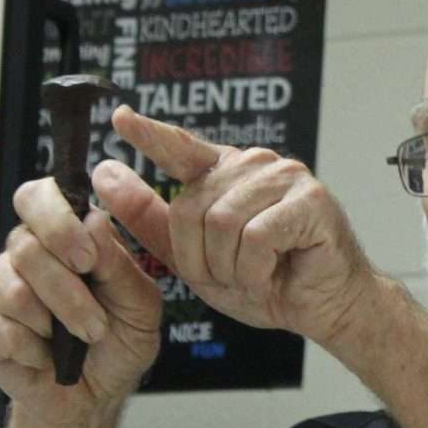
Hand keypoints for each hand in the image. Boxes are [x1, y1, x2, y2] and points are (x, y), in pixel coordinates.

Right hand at [0, 173, 162, 421]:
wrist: (96, 398)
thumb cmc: (119, 344)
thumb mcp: (139, 306)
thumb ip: (118, 265)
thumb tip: (93, 220)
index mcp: (62, 235)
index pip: (38, 196)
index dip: (58, 223)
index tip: (86, 262)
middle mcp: (24, 253)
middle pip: (26, 246)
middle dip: (67, 292)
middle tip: (95, 325)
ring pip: (13, 290)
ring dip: (56, 325)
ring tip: (78, 342)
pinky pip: (1, 330)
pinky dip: (35, 351)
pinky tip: (47, 358)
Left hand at [97, 106, 381, 348]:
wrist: (323, 309)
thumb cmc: (267, 282)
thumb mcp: (194, 259)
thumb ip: (149, 218)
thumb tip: (104, 174)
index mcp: (225, 174)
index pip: (180, 147)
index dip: (150, 134)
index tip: (121, 118)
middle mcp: (254, 164)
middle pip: (190, 208)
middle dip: (203, 260)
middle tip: (236, 275)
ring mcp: (285, 176)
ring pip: (222, 224)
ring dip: (232, 268)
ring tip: (259, 273)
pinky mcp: (309, 199)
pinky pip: (254, 237)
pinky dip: (257, 269)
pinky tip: (277, 271)